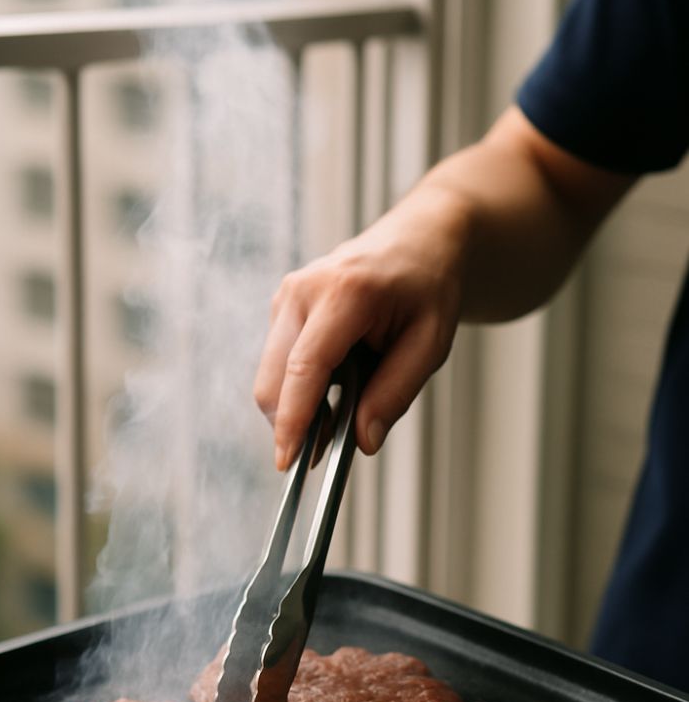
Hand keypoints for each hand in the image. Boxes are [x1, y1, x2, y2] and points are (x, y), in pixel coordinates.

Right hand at [254, 184, 471, 469]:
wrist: (418, 240)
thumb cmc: (429, 288)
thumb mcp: (430, 344)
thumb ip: (395, 393)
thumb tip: (362, 442)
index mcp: (344, 292)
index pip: (305, 369)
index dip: (294, 421)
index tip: (288, 461)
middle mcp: (304, 289)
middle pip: (274, 379)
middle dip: (290, 424)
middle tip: (324, 451)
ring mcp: (287, 295)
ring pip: (270, 375)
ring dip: (296, 406)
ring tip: (339, 412)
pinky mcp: (282, 306)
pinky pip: (277, 363)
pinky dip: (298, 387)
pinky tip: (333, 385)